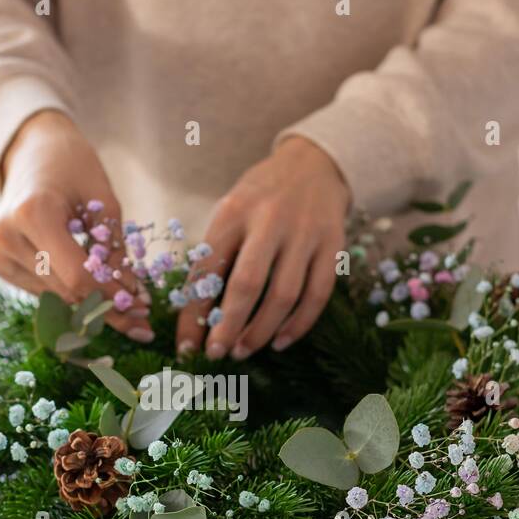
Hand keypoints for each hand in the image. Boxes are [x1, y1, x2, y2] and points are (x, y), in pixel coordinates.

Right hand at [0, 110, 151, 340]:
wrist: (31, 151)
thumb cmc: (73, 167)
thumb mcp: (104, 201)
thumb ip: (115, 252)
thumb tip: (133, 300)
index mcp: (33, 213)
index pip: (77, 275)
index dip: (112, 297)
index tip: (142, 308)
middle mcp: (7, 236)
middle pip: (66, 291)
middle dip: (107, 307)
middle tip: (142, 319)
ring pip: (55, 297)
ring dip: (91, 304)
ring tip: (125, 307)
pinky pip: (42, 291)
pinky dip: (70, 293)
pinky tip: (92, 289)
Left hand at [177, 136, 349, 358]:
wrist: (314, 163)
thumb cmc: (260, 198)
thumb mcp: (231, 212)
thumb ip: (217, 255)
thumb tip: (197, 317)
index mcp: (234, 212)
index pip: (207, 270)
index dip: (193, 313)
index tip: (185, 346)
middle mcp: (270, 221)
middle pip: (247, 284)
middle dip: (228, 327)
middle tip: (217, 355)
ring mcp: (305, 233)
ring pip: (284, 295)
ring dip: (261, 331)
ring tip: (244, 351)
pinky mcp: (332, 245)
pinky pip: (317, 294)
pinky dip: (298, 324)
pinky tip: (280, 341)